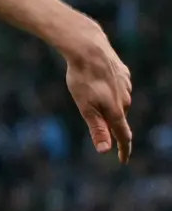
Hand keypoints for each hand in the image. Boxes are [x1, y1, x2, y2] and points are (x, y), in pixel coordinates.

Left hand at [62, 22, 132, 161]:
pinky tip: (101, 86)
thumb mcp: (85, 108)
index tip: (122, 160)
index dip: (123, 149)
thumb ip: (97, 129)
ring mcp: (126, 85)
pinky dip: (110, 92)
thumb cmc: (83, 79)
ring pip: (118, 102)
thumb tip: (105, 150)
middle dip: (111, 127)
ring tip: (94, 102)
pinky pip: (118, 88)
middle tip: (100, 133)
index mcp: (117, 110)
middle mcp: (126, 99)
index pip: (123, 135)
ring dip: (109, 108)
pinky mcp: (123, 73)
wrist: (89, 49)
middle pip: (119, 119)